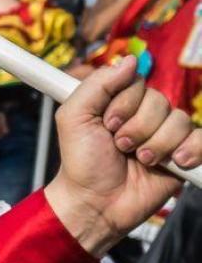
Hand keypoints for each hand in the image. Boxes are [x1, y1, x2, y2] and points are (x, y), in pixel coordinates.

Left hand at [46, 58, 201, 255]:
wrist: (95, 202)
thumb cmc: (81, 163)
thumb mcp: (73, 118)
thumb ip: (95, 85)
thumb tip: (129, 60)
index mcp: (120, 103)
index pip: (137, 82)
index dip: (124, 103)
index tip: (107, 124)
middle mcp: (145, 115)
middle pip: (159, 101)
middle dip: (136, 128)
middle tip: (120, 147)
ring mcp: (165, 135)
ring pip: (179, 120)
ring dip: (155, 144)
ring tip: (138, 160)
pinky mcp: (184, 155)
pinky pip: (201, 138)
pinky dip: (189, 150)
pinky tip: (173, 162)